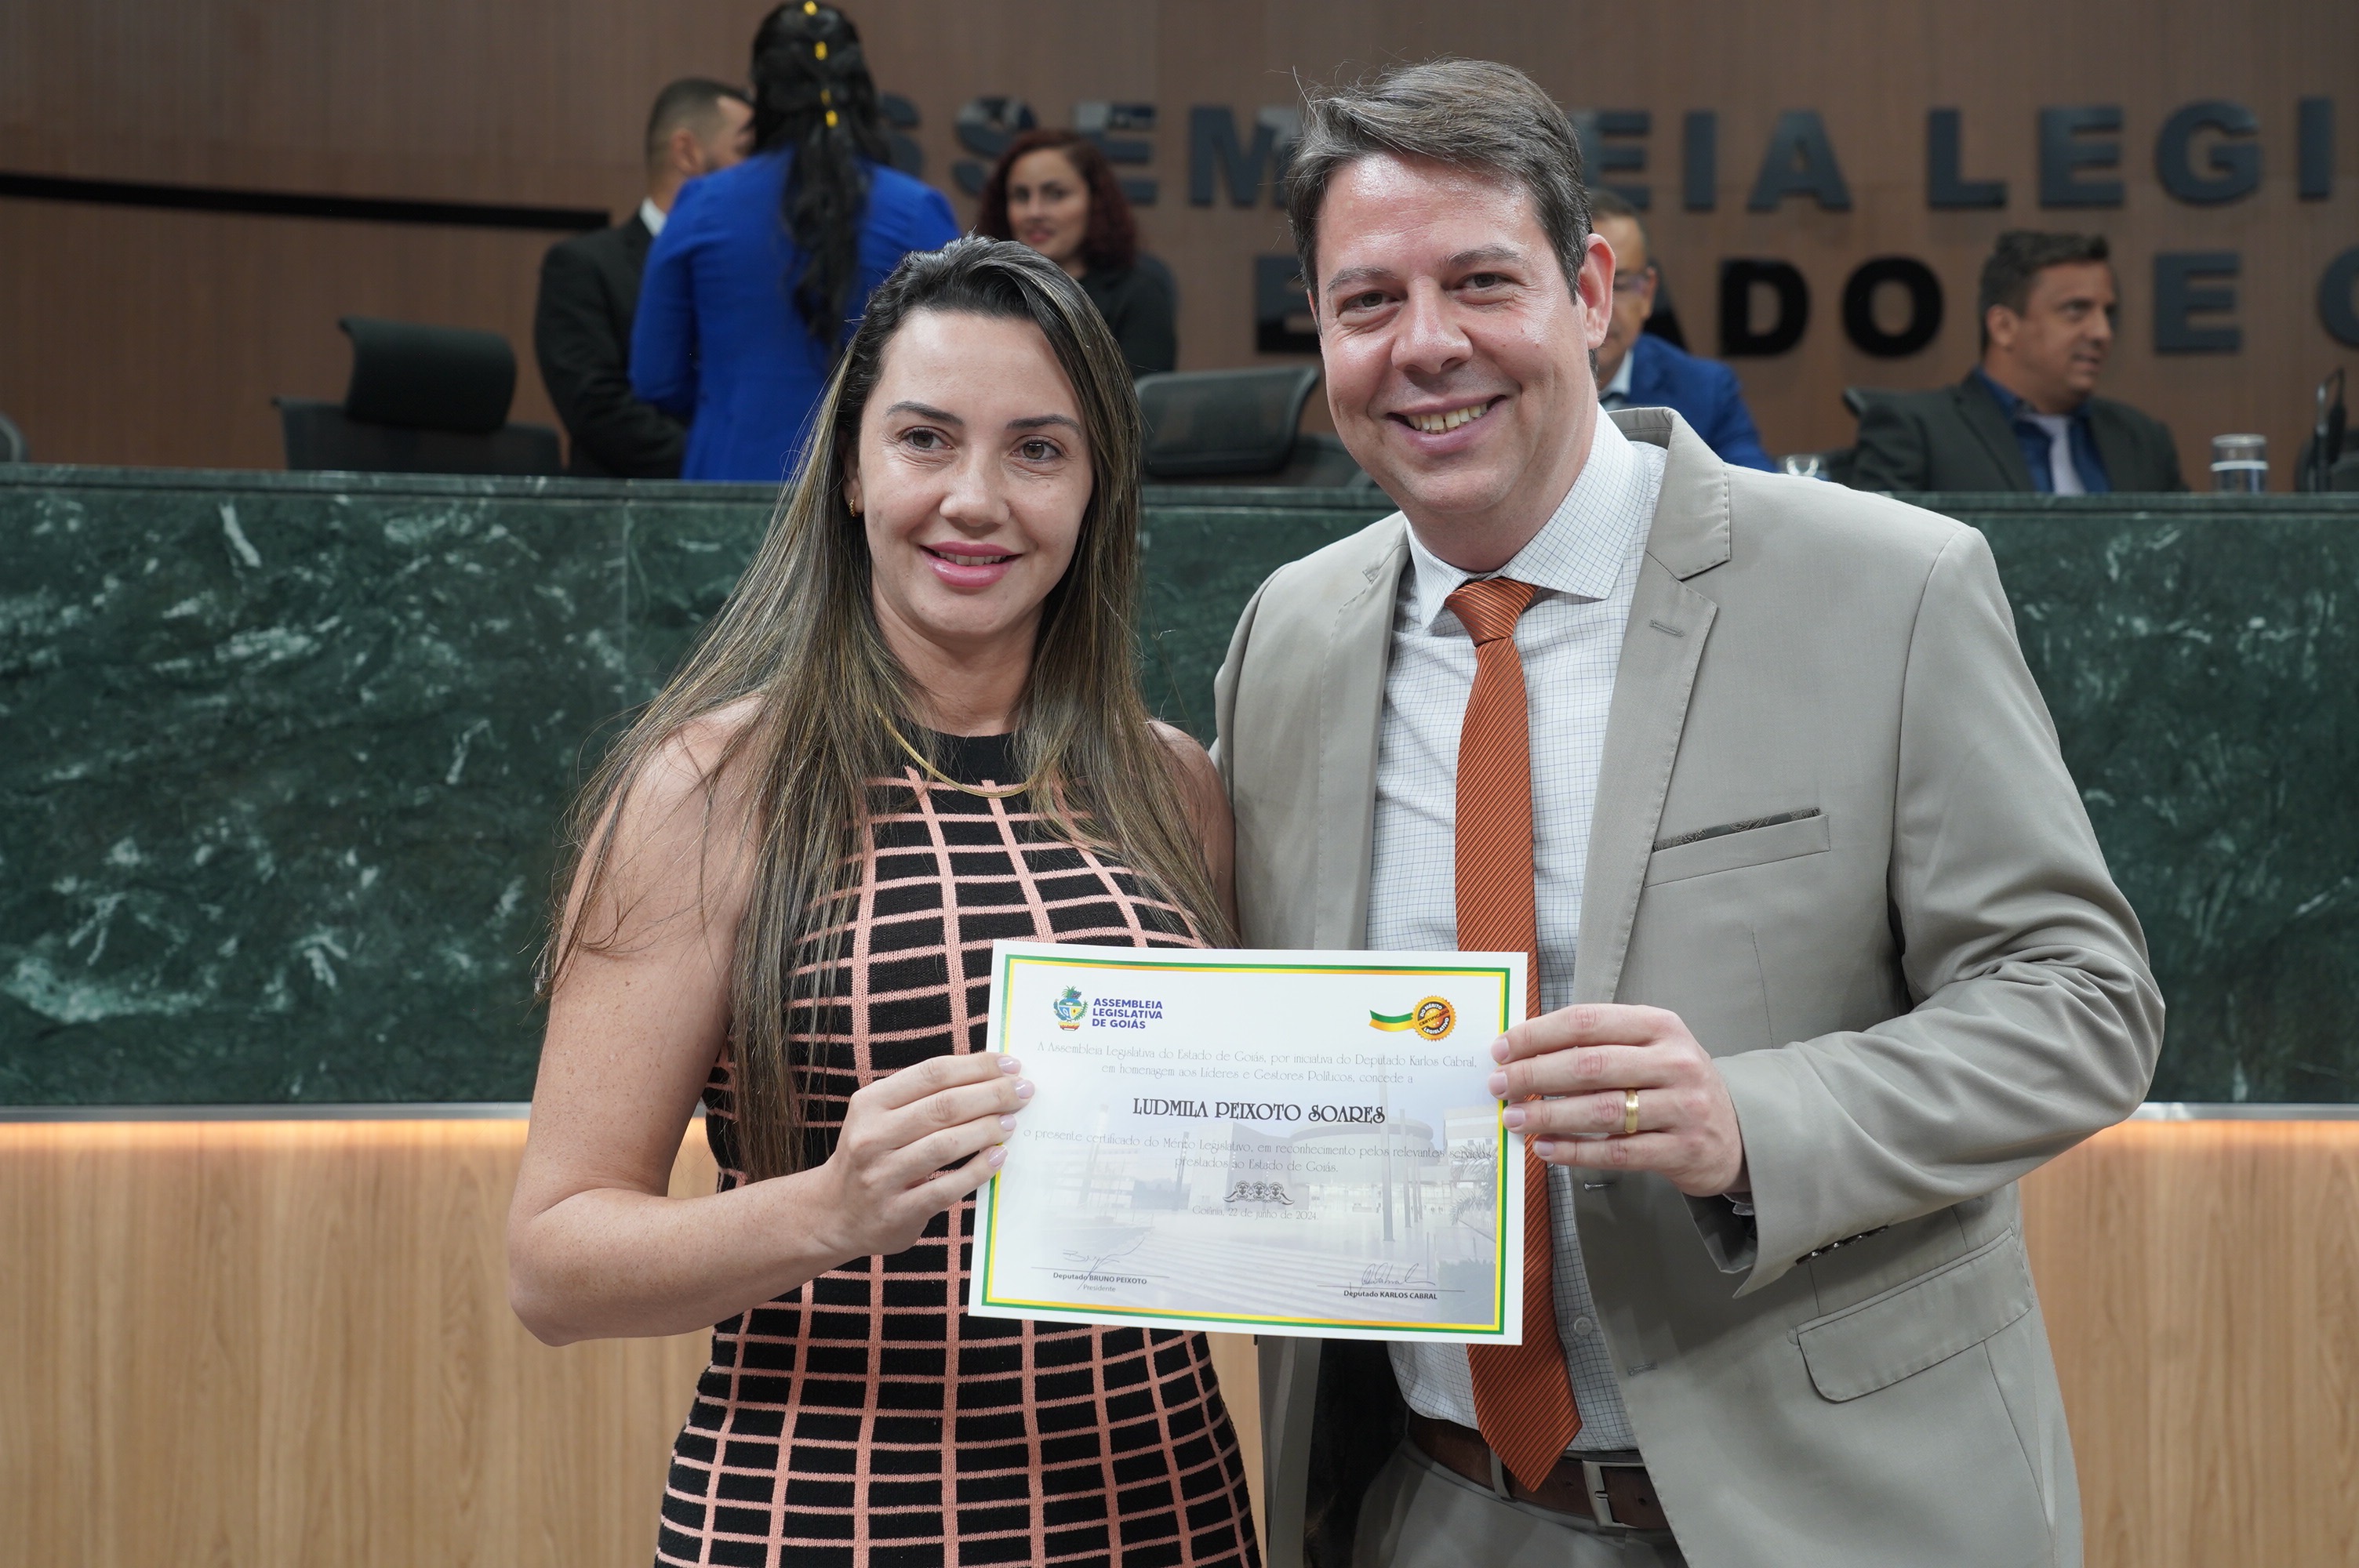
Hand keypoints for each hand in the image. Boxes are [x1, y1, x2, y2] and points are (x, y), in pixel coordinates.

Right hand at [814, 1052, 1031, 1260]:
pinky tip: (998, 1157)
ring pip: (946, 1145)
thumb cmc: (873, 1155)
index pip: (932, 1073)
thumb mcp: (881, 1116)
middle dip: (991, 1094)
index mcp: (870, 1103)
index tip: (1011, 1064)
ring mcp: (882, 1176)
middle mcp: (871, 1136)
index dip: (977, 1066)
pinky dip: (977, 1170)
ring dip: (987, 1129)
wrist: (834, 1214)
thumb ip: (924, 1097)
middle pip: (943, 1106)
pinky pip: (947, 1187)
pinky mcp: (897, 1212)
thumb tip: (989, 1074)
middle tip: (1023, 1091)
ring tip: (1012, 1123)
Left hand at [1487, 1004, 1747, 1197]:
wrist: (1735, 1131)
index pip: (1587, 1022)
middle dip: (1534, 1075)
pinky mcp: (1682, 1149)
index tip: (1502, 1049)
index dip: (1538, 1035)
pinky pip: (1618, 1152)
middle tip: (1500, 1085)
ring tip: (1514, 1118)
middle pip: (1590, 1065)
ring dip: (1549, 1116)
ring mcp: (1682, 1107)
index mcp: (1660, 1026)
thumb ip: (1598, 1043)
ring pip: (1601, 1110)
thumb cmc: (1674, 1083)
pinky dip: (1576, 1151)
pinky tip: (1546, 1149)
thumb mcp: (1649, 1047)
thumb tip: (1523, 1052)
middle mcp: (1674, 1062)